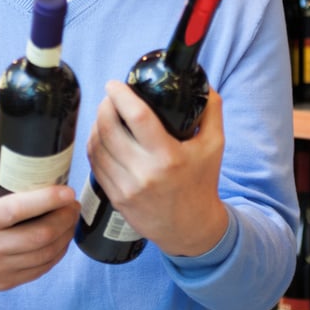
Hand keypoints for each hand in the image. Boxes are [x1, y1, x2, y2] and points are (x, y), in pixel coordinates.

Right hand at [0, 148, 79, 290]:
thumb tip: (14, 135)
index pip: (17, 210)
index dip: (46, 200)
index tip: (66, 190)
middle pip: (39, 235)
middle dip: (65, 217)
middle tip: (73, 202)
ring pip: (46, 254)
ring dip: (66, 234)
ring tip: (70, 217)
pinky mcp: (6, 282)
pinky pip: (42, 269)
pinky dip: (58, 252)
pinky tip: (61, 238)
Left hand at [87, 81, 228, 256]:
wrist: (191, 227)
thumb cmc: (202, 182)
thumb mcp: (215, 145)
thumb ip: (211, 110)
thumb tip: (201, 82)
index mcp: (169, 157)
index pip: (138, 117)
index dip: (121, 96)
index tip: (115, 84)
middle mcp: (145, 173)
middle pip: (109, 129)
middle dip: (104, 106)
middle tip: (110, 97)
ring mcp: (127, 187)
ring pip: (97, 146)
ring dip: (96, 124)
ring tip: (105, 114)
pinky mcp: (116, 197)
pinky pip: (95, 164)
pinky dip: (94, 145)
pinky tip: (101, 136)